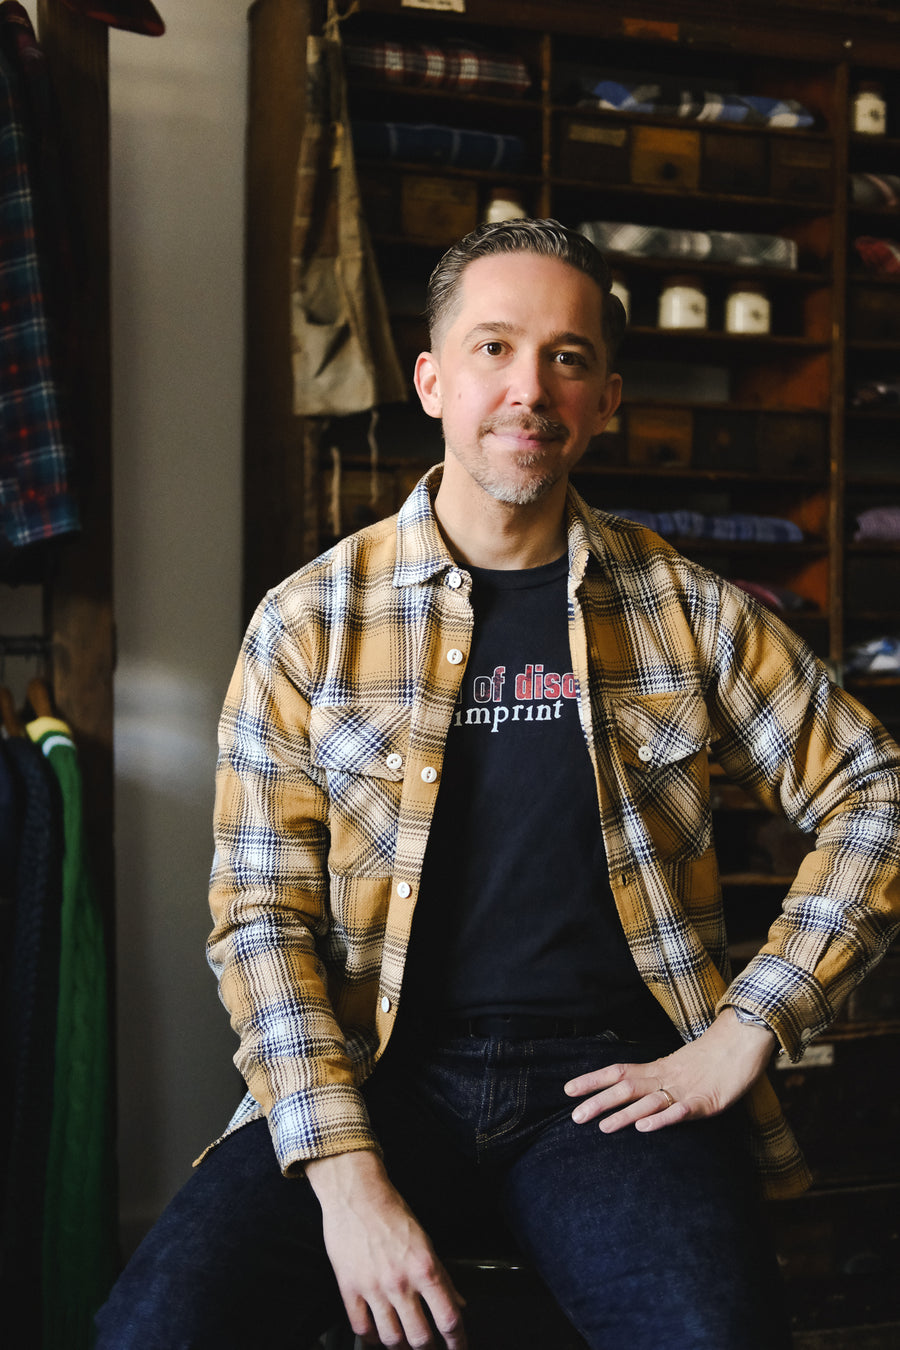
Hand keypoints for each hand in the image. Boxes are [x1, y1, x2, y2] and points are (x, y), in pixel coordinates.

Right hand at [306, 1150, 466, 1348]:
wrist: (356, 1193)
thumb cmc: (390, 1211)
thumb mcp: (425, 1240)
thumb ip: (443, 1274)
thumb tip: (458, 1301)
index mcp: (425, 1267)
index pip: (449, 1318)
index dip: (458, 1342)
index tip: (459, 1348)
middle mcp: (400, 1282)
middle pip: (421, 1337)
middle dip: (428, 1348)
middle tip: (430, 1346)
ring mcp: (373, 1287)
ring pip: (391, 1339)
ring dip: (401, 1347)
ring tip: (405, 1342)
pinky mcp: (349, 1288)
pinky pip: (361, 1328)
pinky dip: (371, 1338)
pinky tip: (377, 1334)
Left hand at [564, 1007, 776, 1134]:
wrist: (744, 1038)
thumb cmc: (713, 1055)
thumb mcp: (681, 1066)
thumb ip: (660, 1078)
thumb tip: (637, 1092)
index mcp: (659, 1068)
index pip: (618, 1071)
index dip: (593, 1080)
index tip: (567, 1089)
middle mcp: (666, 1077)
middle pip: (627, 1088)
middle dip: (599, 1102)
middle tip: (574, 1117)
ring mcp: (686, 1089)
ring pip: (650, 1101)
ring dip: (626, 1115)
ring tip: (603, 1127)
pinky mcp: (707, 1101)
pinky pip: (682, 1111)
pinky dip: (664, 1118)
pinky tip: (647, 1127)